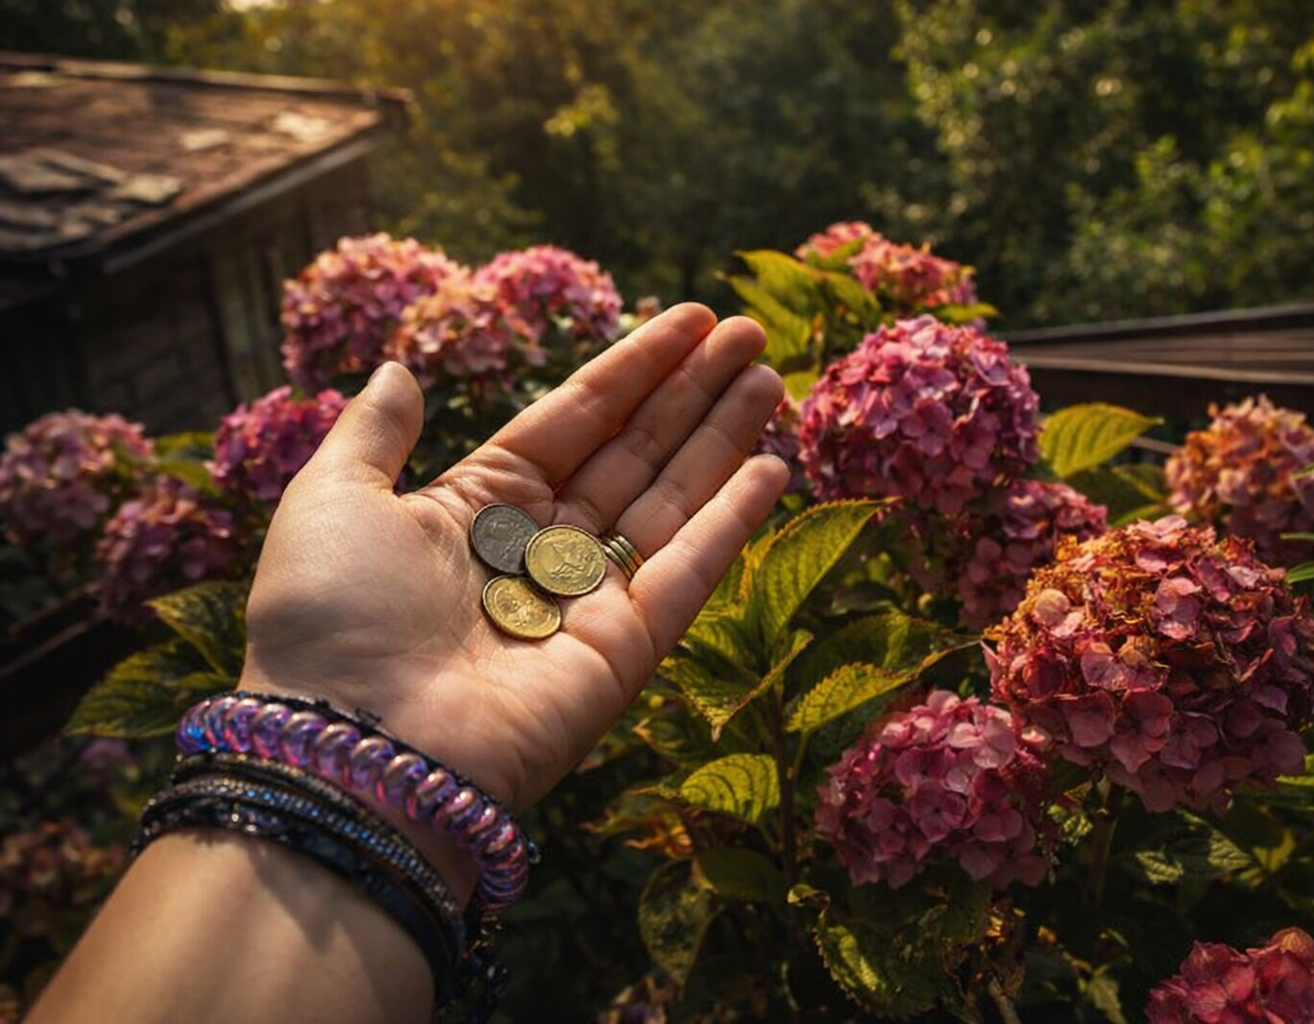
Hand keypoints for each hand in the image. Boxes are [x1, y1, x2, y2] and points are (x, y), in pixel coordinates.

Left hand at [239, 305, 786, 815]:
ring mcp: (589, 601)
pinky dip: (732, 521)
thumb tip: (401, 367)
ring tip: (772, 377)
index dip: (634, 368)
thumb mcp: (332, 499)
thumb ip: (374, 433)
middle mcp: (541, 550)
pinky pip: (689, 570)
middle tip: (751, 334)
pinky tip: (774, 466)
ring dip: (724, 439)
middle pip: (635, 452)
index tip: (692, 319)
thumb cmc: (331, 615)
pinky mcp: (627, 649)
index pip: (575, 419)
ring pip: (672, 501)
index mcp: (477, 507)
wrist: (353, 743)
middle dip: (694, 392)